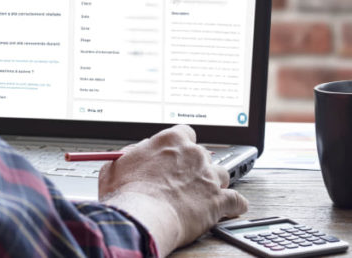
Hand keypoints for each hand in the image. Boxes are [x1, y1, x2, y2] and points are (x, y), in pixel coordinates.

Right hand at [99, 125, 247, 253]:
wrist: (141, 218)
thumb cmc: (126, 195)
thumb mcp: (115, 166)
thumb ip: (131, 154)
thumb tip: (136, 151)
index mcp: (172, 140)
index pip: (186, 133)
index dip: (181, 146)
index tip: (177, 155)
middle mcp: (195, 154)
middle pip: (204, 155)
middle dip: (196, 168)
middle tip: (184, 182)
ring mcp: (209, 177)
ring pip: (222, 174)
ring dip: (215, 184)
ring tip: (203, 195)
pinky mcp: (219, 200)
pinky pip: (237, 200)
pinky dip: (235, 205)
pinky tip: (232, 207)